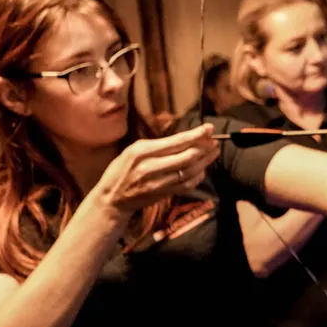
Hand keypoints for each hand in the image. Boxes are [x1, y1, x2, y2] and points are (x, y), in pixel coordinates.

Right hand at [92, 123, 220, 214]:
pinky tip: (203, 168)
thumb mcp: (134, 150)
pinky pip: (187, 185)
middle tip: (215, 140)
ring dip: (205, 161)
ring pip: (189, 171)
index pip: (176, 142)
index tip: (209, 128)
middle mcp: (150, 168)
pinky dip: (198, 176)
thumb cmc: (122, 169)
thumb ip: (159, 145)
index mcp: (142, 152)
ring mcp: (157, 183)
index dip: (196, 134)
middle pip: (186, 156)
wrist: (112, 199)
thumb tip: (187, 137)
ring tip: (214, 151)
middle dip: (204, 147)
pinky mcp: (163, 194)